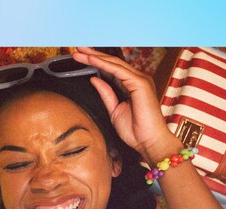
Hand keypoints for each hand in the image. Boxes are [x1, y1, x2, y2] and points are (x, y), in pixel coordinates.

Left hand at [70, 47, 178, 161]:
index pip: (111, 69)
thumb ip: (106, 94)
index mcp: (132, 85)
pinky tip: (91, 59)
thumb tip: (94, 79)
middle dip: (93, 55)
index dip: (95, 62)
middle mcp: (137, 79)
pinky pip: (117, 70)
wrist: (148, 142)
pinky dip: (103, 64)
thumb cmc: (136, 131)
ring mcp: (140, 80)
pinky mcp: (140, 83)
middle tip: (77, 48)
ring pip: (113, 64)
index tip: (80, 57)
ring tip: (79, 51)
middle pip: (111, 63)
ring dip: (95, 56)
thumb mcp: (114, 110)